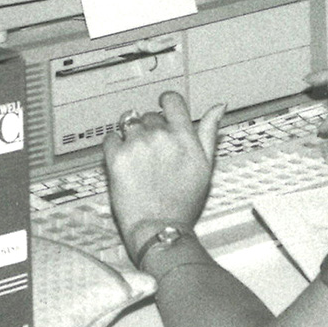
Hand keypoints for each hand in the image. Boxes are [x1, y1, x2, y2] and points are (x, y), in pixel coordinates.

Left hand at [102, 92, 223, 257]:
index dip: (166, 103)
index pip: (171, 100)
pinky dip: (115, 146)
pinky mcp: (116, 157)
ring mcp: (137, 146)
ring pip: (128, 124)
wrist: (160, 226)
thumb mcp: (205, 164)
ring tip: (137, 158)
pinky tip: (125, 162)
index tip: (163, 109)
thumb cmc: (184, 201)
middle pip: (148, 116)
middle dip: (149, 129)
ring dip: (131, 136)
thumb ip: (209, 132)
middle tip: (153, 152)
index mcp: (184, 136)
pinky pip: (110, 138)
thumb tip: (217, 107)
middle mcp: (160, 137)